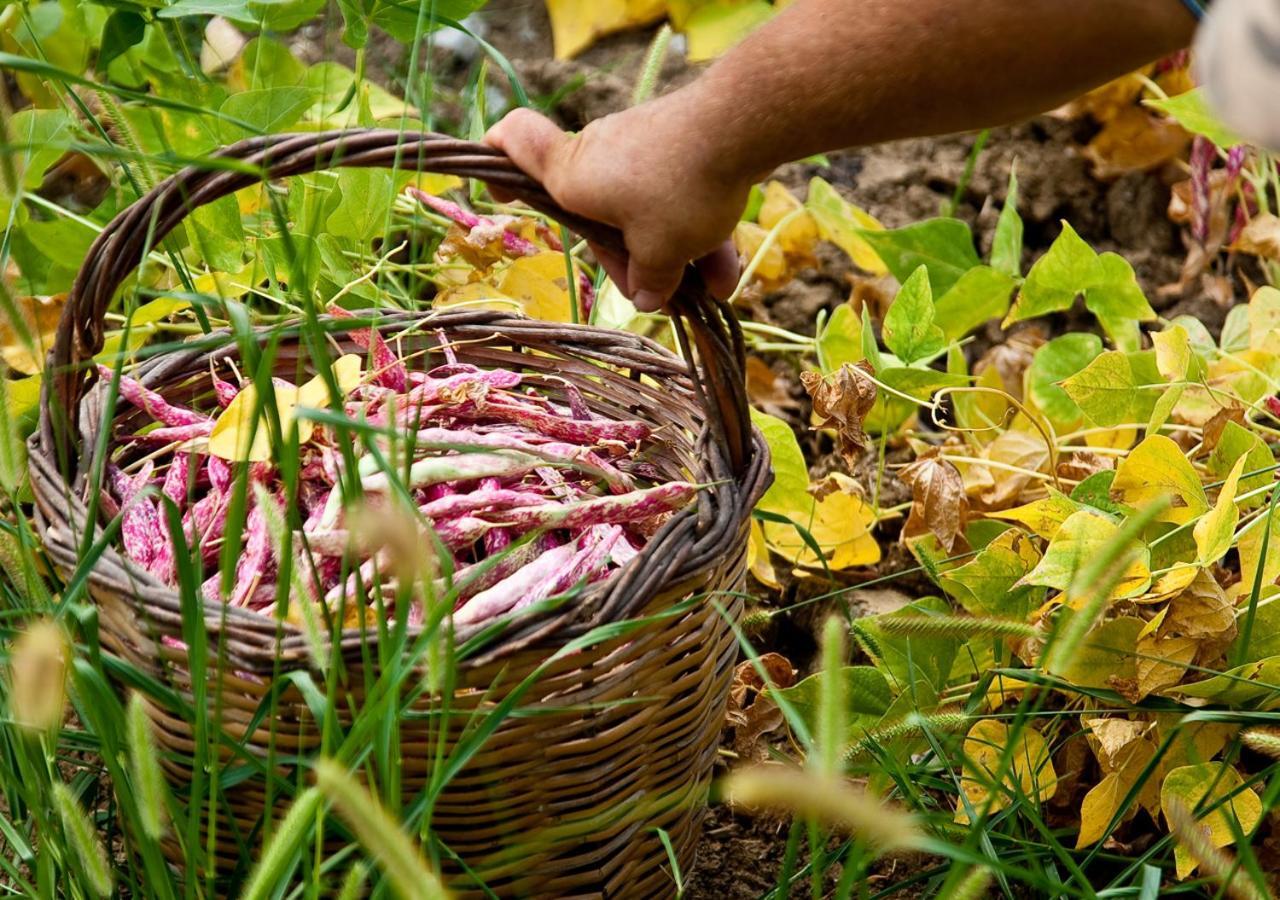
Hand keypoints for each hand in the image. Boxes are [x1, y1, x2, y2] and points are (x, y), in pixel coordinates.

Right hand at [484, 98, 753, 311]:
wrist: (740, 126)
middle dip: (632, 257)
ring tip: (711, 287)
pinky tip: (726, 269)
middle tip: (663, 294)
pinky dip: (698, 228)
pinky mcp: (679, 141)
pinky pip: (678, 194)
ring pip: (648, 209)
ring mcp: (640, 145)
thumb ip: (650, 279)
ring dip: (677, 251)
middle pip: (598, 211)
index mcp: (572, 176)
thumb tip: (647, 299)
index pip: (515, 143)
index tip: (497, 183)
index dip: (496, 157)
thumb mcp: (663, 251)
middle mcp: (598, 154)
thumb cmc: (679, 190)